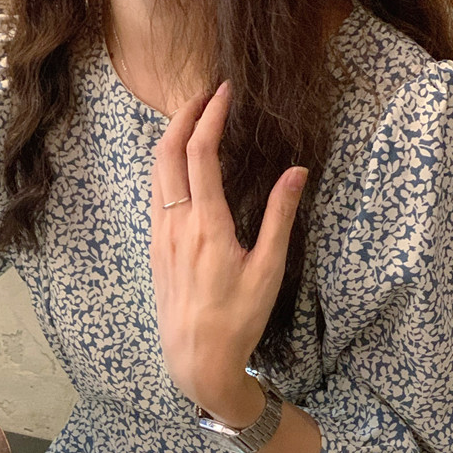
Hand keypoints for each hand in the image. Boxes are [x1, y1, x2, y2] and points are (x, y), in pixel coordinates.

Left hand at [150, 80, 307, 411]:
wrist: (196, 361)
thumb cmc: (237, 321)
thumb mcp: (268, 271)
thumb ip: (279, 217)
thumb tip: (297, 172)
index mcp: (205, 225)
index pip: (200, 151)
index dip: (211, 114)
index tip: (225, 92)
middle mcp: (175, 224)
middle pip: (166, 151)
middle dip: (183, 114)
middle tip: (204, 94)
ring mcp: (160, 236)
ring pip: (155, 172)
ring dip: (170, 138)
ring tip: (191, 120)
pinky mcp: (155, 250)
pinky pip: (155, 194)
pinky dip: (165, 167)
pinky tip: (180, 167)